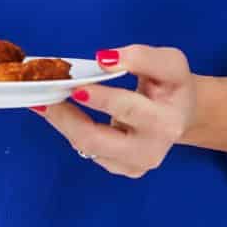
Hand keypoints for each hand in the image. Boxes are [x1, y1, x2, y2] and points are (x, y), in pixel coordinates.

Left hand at [31, 44, 194, 177]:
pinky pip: (90, 150)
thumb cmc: (172, 85)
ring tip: (43, 102)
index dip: (101, 98)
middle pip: (97, 137)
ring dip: (62, 121)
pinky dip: (71, 129)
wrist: (182, 113)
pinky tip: (60, 113)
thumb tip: (104, 60)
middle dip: (66, 115)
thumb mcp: (169, 62)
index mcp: (166, 120)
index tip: (77, 86)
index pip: (128, 108)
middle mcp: (152, 148)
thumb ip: (140, 57)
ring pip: (88, 146)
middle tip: (45, 95)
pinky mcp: (125, 169)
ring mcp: (137, 163)